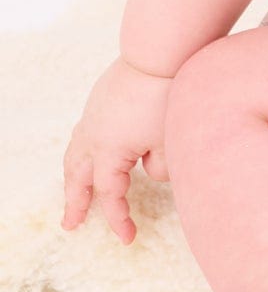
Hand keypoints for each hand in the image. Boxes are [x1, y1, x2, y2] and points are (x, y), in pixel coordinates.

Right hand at [61, 57, 173, 244]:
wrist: (162, 53)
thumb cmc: (168, 96)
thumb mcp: (170, 141)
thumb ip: (161, 167)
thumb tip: (151, 171)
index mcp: (109, 150)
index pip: (110, 194)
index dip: (118, 219)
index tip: (128, 238)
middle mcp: (94, 135)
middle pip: (77, 178)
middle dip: (76, 203)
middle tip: (72, 224)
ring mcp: (93, 116)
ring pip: (74, 155)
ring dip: (72, 177)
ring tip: (74, 193)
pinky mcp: (99, 101)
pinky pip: (82, 134)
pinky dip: (81, 152)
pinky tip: (90, 155)